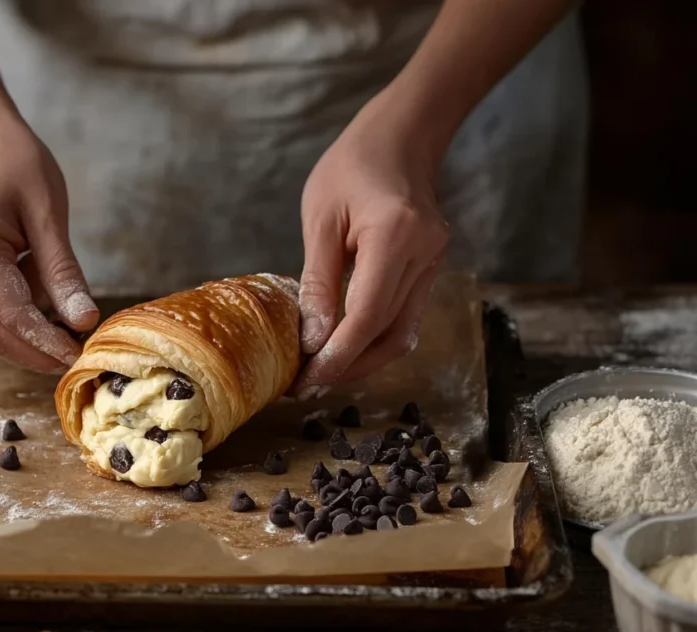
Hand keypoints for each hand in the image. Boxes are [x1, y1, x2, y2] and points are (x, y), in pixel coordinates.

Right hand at [0, 108, 97, 372]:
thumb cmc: (15, 163)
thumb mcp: (49, 213)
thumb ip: (63, 272)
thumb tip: (83, 321)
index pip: (11, 315)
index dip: (46, 342)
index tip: (79, 356)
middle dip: (34, 352)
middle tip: (74, 357)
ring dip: (23, 340)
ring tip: (65, 335)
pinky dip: (11, 320)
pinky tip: (43, 312)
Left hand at [293, 93, 448, 398]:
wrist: (401, 136)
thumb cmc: (351, 167)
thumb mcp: (321, 219)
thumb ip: (318, 281)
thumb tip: (313, 339)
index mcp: (395, 236)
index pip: (367, 315)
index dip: (338, 355)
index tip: (307, 380)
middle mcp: (425, 255)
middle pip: (388, 334)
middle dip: (347, 367)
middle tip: (307, 386)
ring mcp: (434, 264)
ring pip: (401, 333)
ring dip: (363, 361)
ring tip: (322, 374)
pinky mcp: (431, 269)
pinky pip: (405, 317)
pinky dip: (375, 339)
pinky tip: (345, 348)